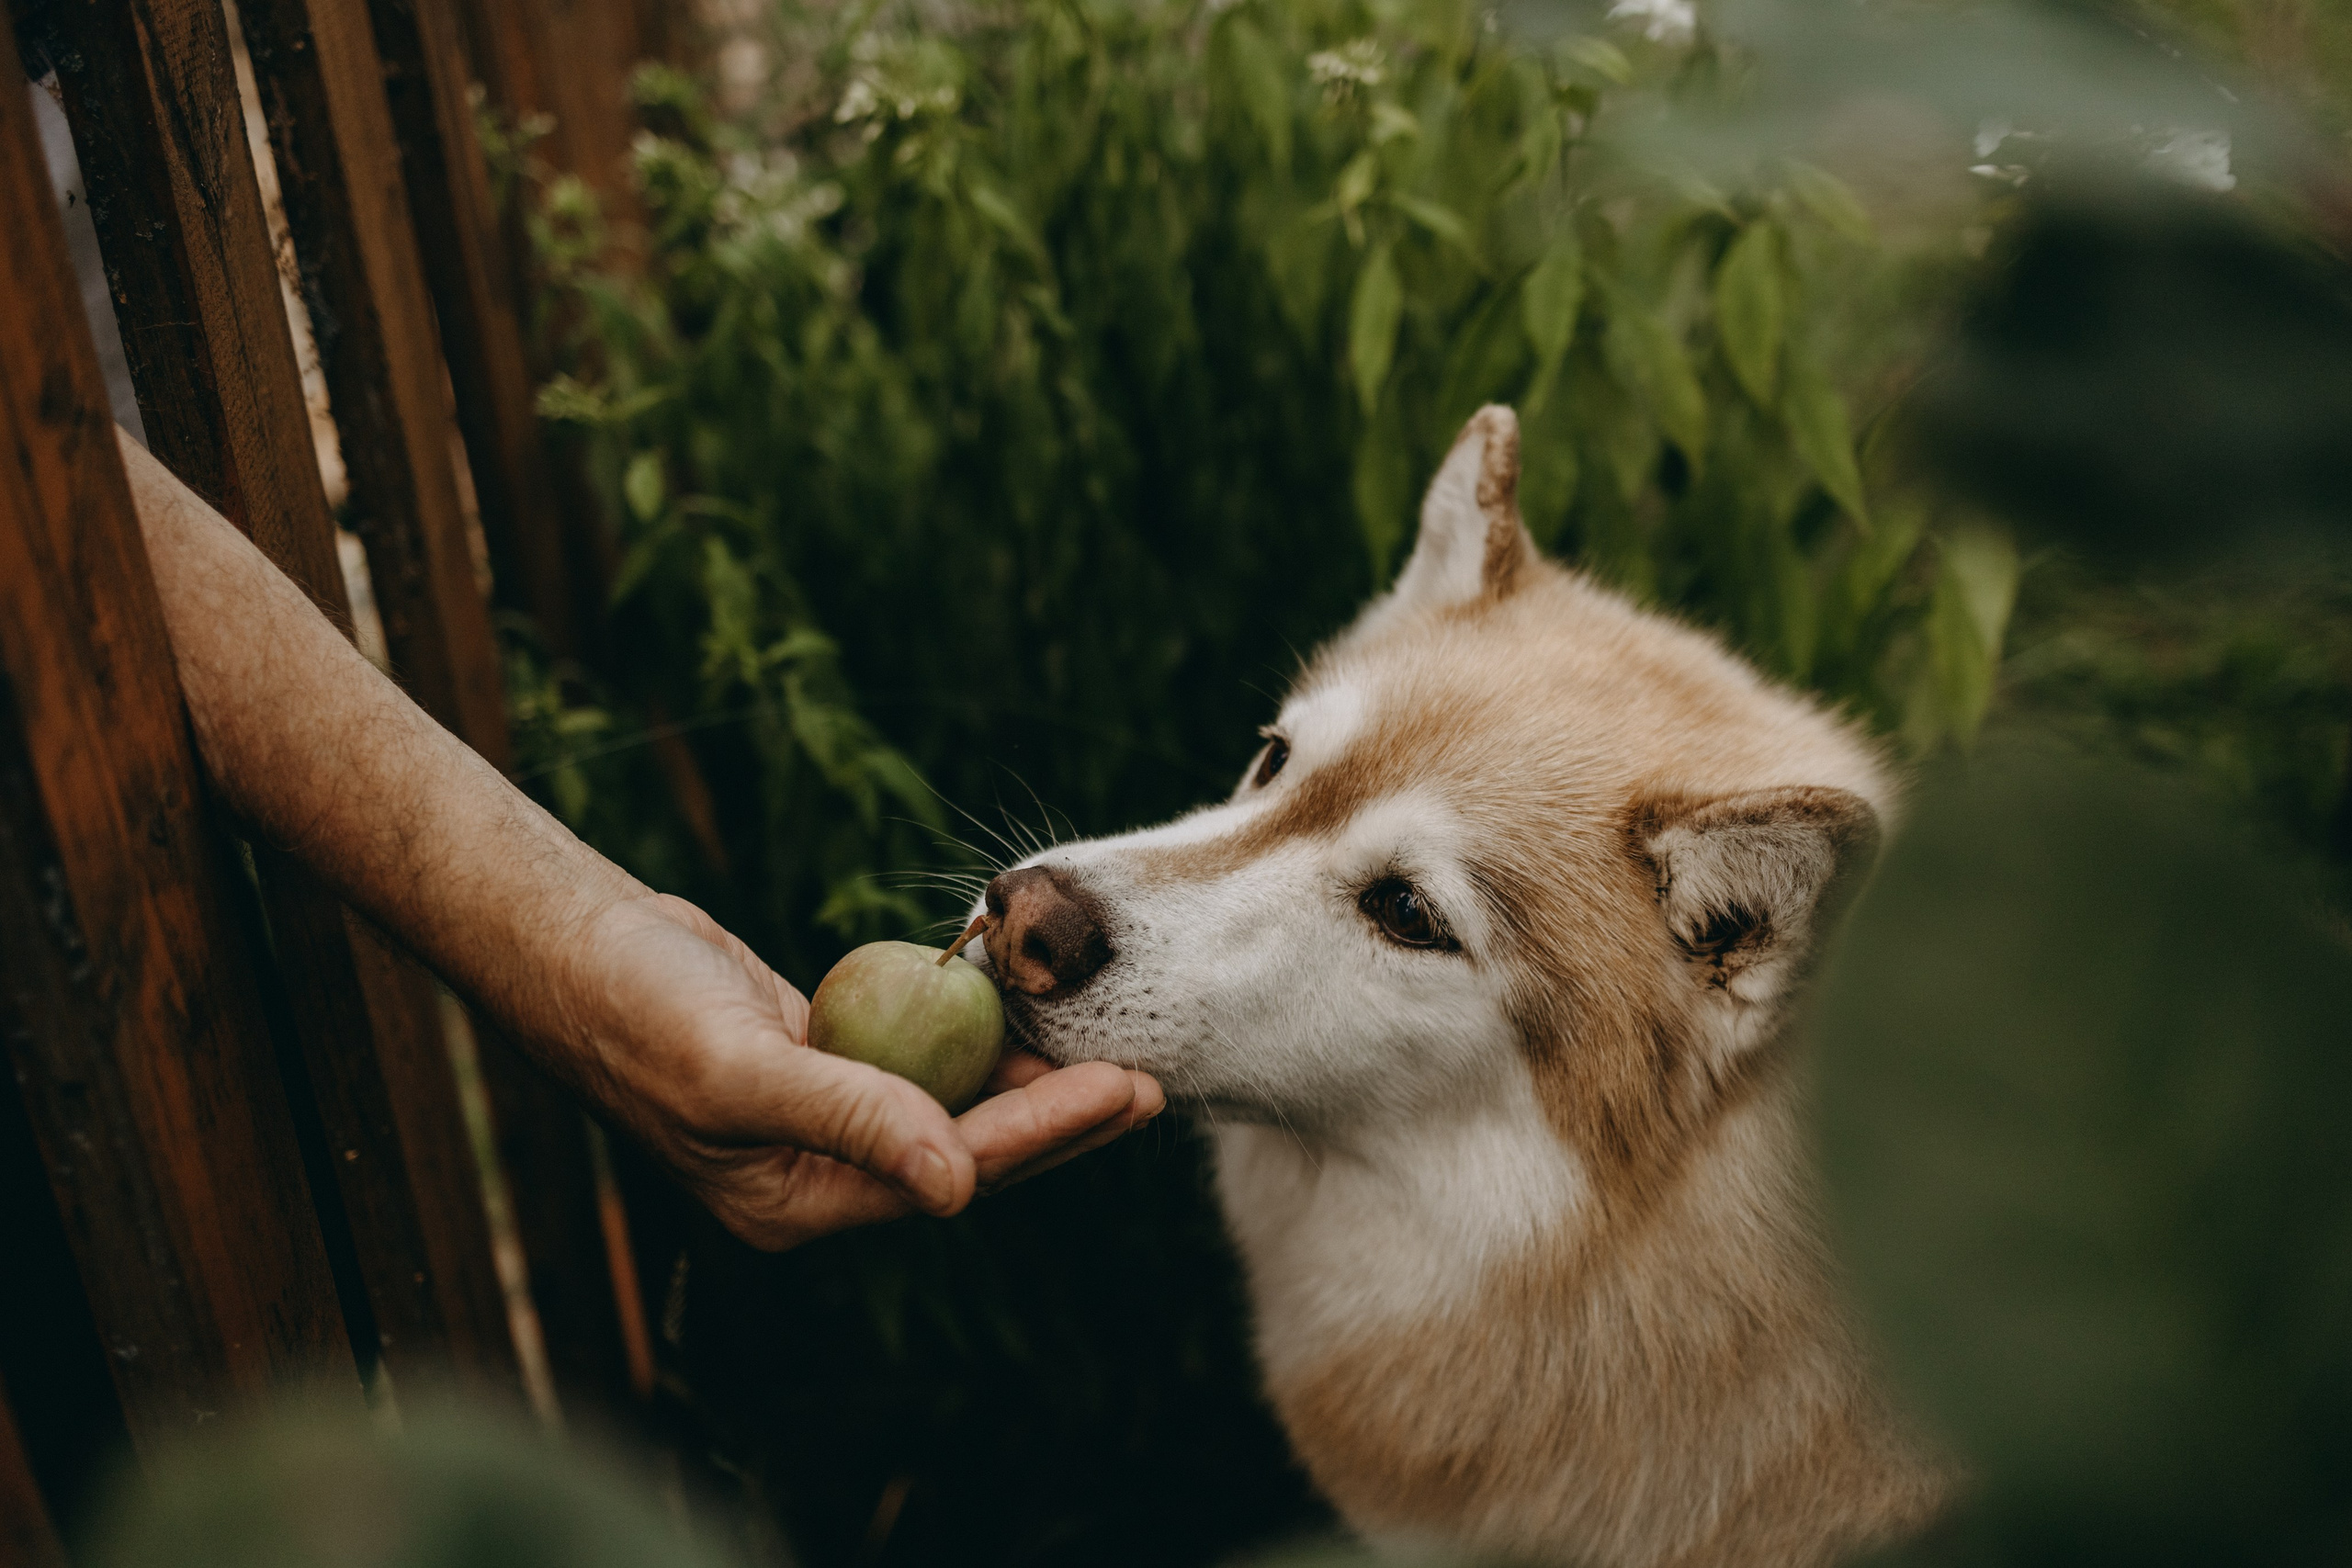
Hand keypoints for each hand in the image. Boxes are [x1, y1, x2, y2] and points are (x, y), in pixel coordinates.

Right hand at [552, 892, 1164, 1249]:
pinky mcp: (823, 1056)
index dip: (1044, 1132)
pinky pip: (914, 1053)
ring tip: (1111, 1041)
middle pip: (966, 1147)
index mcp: (796, 1203)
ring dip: (1023, 1072)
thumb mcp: (738, 1068)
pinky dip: (966, 1030)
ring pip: (949, 1099)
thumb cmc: (635, 1010)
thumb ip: (850, 1121)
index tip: (1129, 1091)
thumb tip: (959, 1186)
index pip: (949, 1173)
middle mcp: (817, 1172)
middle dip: (1059, 1114)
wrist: (569, 942)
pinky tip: (1024, 1004)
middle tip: (1152, 1078)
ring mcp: (822, 1114)